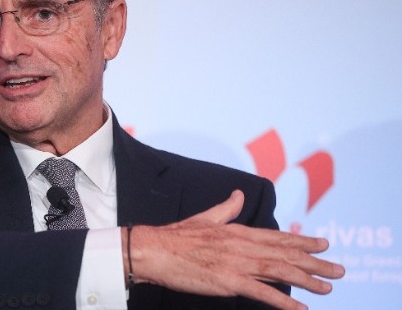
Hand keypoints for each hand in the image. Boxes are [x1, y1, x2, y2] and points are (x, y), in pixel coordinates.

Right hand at [122, 190, 344, 309]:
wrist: (153, 249)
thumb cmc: (175, 237)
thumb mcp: (204, 218)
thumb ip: (225, 209)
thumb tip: (237, 194)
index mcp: (236, 231)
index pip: (276, 236)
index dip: (302, 241)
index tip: (324, 244)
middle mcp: (241, 245)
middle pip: (284, 253)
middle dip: (314, 262)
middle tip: (339, 270)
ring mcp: (235, 263)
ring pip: (279, 270)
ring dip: (307, 280)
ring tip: (327, 288)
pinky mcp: (227, 281)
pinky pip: (262, 292)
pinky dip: (284, 301)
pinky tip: (300, 309)